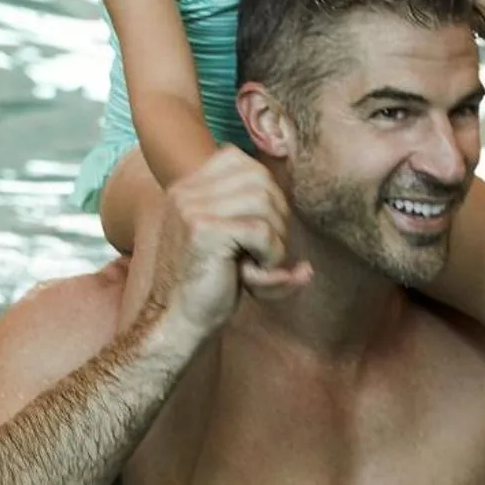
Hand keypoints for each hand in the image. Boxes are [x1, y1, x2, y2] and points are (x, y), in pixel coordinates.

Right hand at [148, 147, 311, 335]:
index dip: (266, 191)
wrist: (176, 324)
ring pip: (263, 200)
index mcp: (187, 189)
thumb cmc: (208, 289)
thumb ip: (260, 228)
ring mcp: (192, 209)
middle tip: (267, 253)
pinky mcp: (204, 231)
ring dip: (276, 238)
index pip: (240, 161)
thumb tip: (308, 269)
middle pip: (258, 178)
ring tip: (261, 265)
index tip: (262, 230)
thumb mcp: (233, 248)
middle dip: (277, 216)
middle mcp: (186, 192)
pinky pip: (261, 230)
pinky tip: (254, 275)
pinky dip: (271, 255)